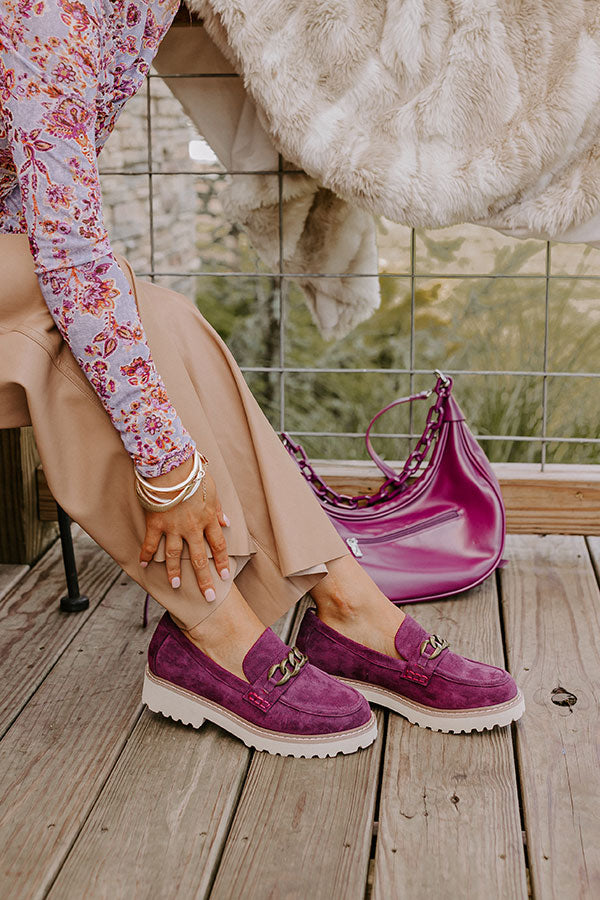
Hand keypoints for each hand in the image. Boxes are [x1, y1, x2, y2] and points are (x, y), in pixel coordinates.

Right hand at [139, 465, 230, 599]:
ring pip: (174, 555)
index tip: (224, 576)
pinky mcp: (156, 523)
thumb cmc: (193, 473)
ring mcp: (173, 527)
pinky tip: (143, 565)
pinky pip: (151, 543)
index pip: (218, 546)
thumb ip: (218, 509)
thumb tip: (227, 522)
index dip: (222, 562)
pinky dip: (146, 554)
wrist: (171, 465)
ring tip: (176, 586)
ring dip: (174, 572)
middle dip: (204, 580)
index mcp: (208, 519)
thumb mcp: (212, 489)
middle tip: (208, 597)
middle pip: (200, 558)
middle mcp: (192, 527)